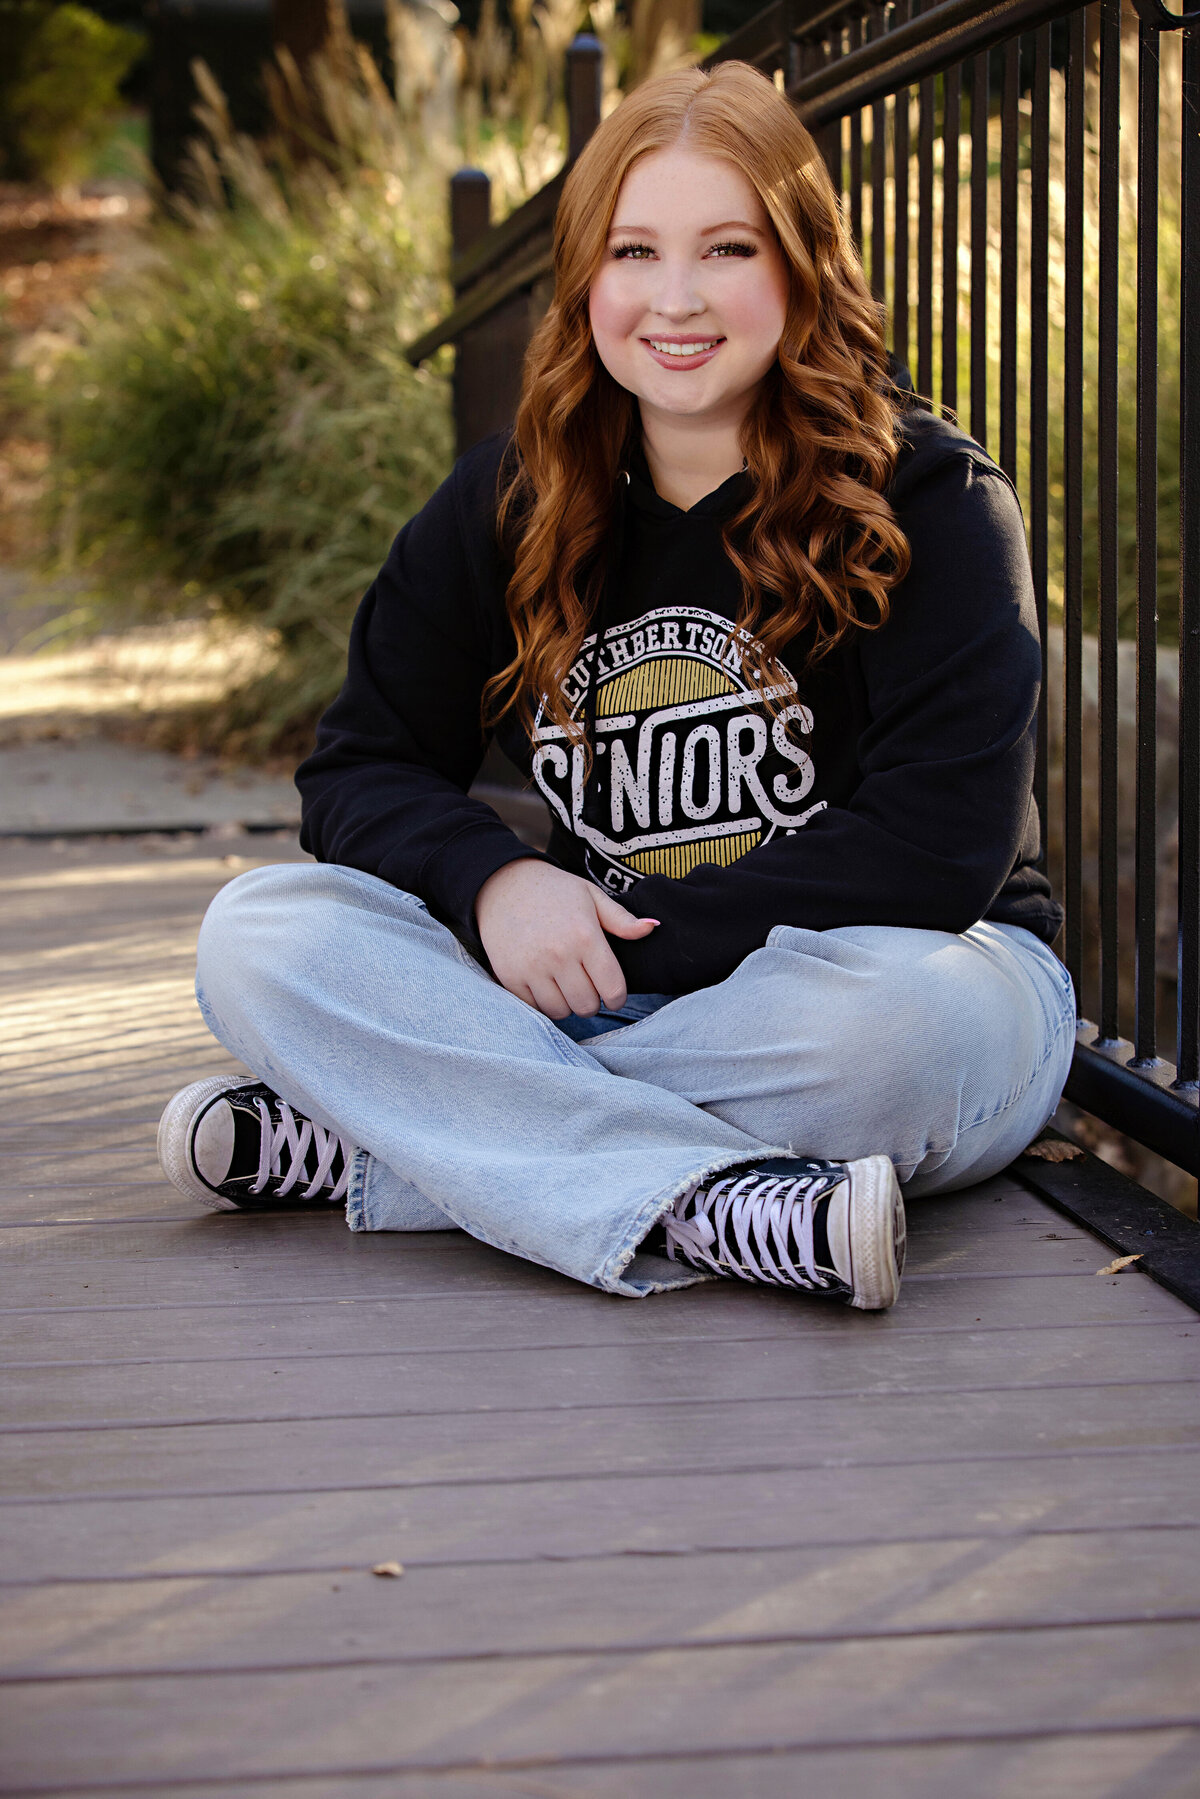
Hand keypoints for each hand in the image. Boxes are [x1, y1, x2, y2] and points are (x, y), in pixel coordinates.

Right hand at [475, 859, 658, 1018]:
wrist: (502, 884)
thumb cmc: (553, 891)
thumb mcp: (591, 896)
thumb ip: (622, 919)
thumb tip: (653, 927)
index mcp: (586, 936)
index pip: (613, 988)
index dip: (617, 998)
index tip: (613, 996)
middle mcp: (559, 955)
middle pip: (587, 1005)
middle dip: (592, 1002)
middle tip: (588, 988)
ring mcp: (532, 968)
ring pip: (561, 1011)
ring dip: (567, 1004)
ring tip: (566, 986)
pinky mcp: (510, 976)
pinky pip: (534, 1007)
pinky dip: (542, 1002)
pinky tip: (545, 985)